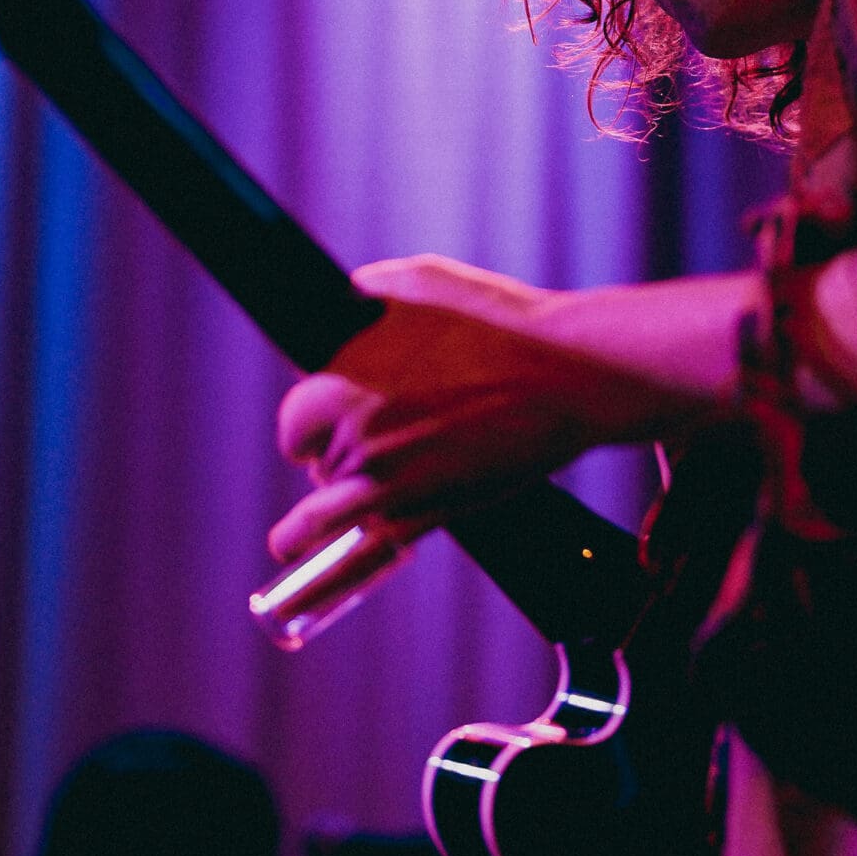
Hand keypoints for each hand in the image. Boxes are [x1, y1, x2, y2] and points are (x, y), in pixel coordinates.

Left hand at [268, 256, 706, 560]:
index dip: (309, 425)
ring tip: (288, 542)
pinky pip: (362, 546)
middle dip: (331, 459)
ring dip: (314, 521)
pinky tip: (305, 575)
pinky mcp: (420, 508)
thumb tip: (345, 300)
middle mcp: (352, 427)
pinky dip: (339, 554)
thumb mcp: (421, 280)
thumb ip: (368, 291)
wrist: (568, 372)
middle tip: (367, 455)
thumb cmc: (501, 322)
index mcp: (341, 373)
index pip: (294, 419)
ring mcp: (384, 473)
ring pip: (328, 510)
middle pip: (315, 462)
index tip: (320, 430)